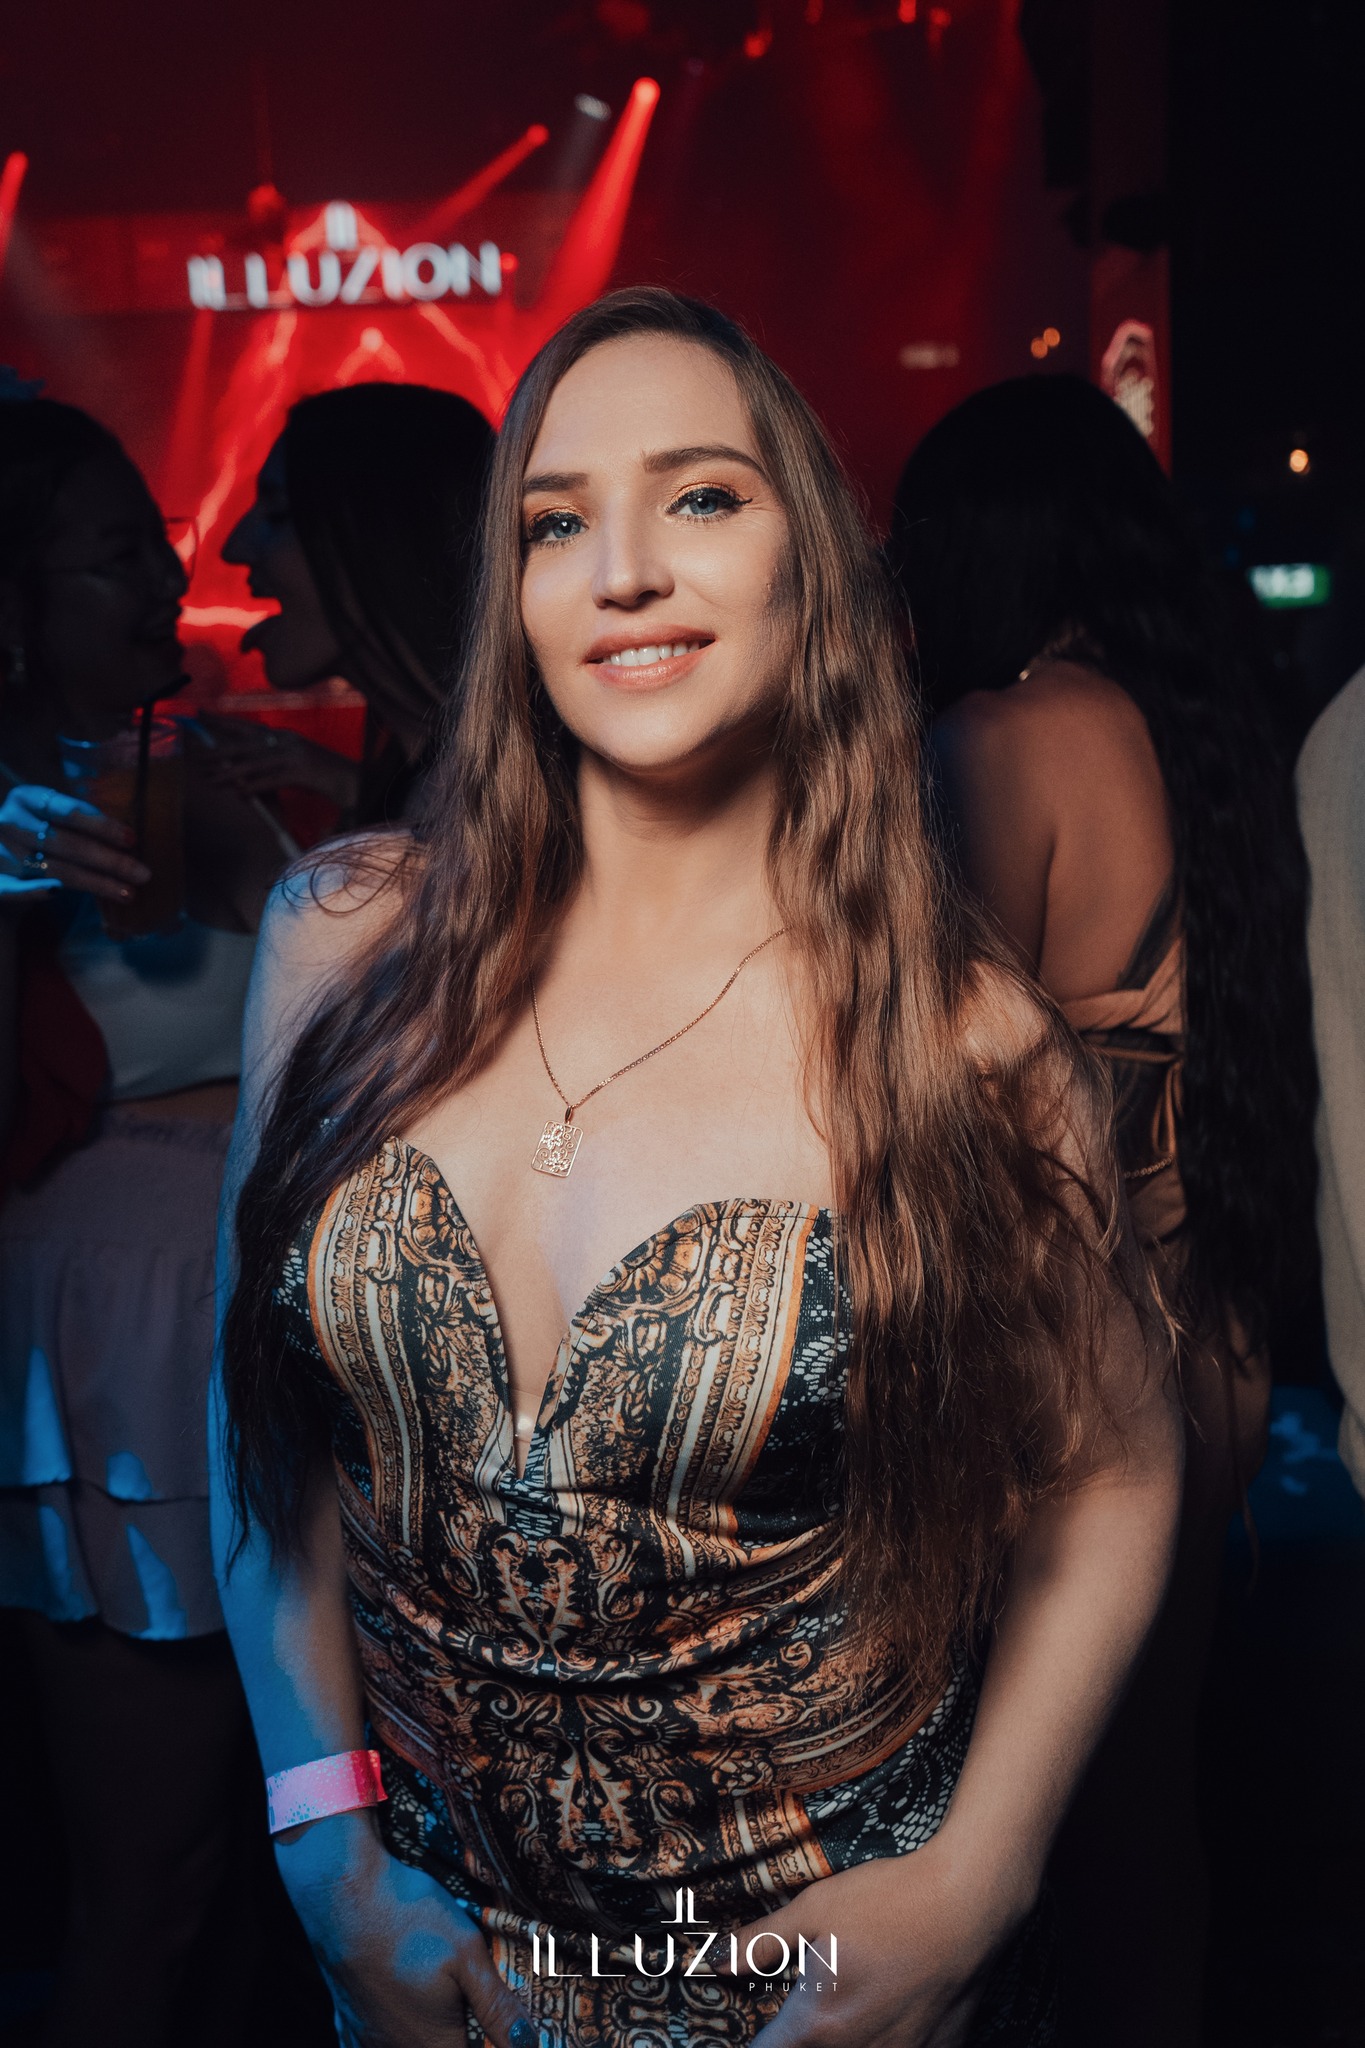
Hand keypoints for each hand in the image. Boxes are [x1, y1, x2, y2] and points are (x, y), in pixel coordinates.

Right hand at [0, 785, 149, 903]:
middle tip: (143, 874)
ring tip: (127, 892)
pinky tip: (54, 892)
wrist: (2, 864)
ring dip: (93, 882)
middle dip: (108, 860)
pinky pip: (12, 888)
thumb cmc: (40, 840)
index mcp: (27, 799)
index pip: (69, 811)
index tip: (132, 839)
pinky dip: (32, 890)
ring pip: (53, 868)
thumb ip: (82, 825)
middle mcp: (10, 822)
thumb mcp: (56, 822)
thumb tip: (130, 840)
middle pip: (66, 842)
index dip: (101, 826)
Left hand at [193, 713, 359, 807]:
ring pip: (254, 763)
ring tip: (209, 779)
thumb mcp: (295, 767)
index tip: (201, 716)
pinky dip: (254, 786)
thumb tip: (242, 780)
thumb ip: (270, 769)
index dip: (223, 722)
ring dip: (229, 772)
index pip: (248, 727)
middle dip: (218, 747)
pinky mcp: (303, 772)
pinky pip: (271, 779)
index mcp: (286, 737)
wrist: (357, 783)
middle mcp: (288, 741)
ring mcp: (296, 755)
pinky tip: (240, 793)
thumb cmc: (326, 778)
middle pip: (245, 742)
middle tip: (195, 753)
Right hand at [278, 1812, 544, 2047]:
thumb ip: (497, 2007)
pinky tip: (410, 2009)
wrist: (341, 1893)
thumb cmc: (409, 1920)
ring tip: (449, 2000)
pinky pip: (376, 2041)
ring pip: (410, 2044)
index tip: (504, 2025)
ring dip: (434, 2030)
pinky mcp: (348, 2021)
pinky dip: (400, 2029)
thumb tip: (528, 2044)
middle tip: (483, 2008)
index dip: (495, 2040)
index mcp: (432, 2046)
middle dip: (468, 2031)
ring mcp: (366, 2039)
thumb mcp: (466, 1955)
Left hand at [725, 1842, 1028, 2046]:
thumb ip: (761, 1944)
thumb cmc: (890, 1901)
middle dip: (798, 2037)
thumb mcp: (814, 1910)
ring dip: (841, 2039)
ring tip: (847, 2004)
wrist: (968, 1902)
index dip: (757, 2039)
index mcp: (818, 2026)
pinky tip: (886, 2009)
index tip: (759, 2025)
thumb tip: (718, 1963)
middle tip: (809, 2004)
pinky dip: (884, 2039)